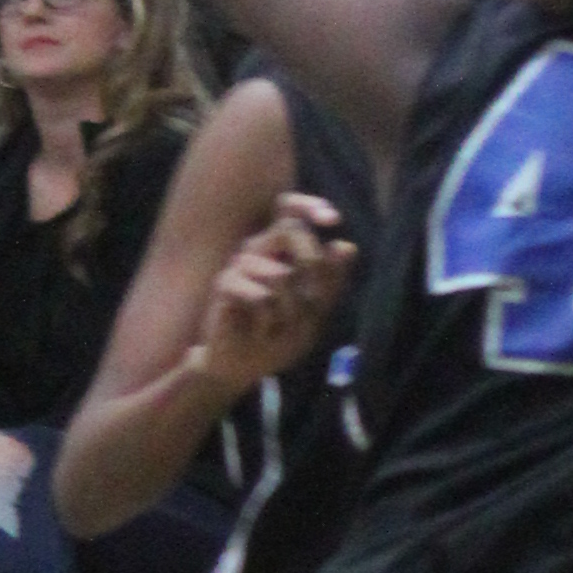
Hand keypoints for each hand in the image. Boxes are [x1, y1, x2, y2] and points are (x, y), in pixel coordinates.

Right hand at [193, 198, 352, 398]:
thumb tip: (348, 246)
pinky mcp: (225, 283)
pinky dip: (269, 322)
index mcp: (282, 250)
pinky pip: (262, 297)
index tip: (332, 219)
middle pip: (292, 230)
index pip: (293, 211)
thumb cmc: (277, 338)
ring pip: (281, 274)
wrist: (242, 366)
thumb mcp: (314, 314)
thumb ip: (330, 282)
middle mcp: (260, 249)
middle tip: (313, 304)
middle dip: (312, 268)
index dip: (310, 205)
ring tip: (279, 327)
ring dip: (290, 311)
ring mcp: (241, 263)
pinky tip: (261, 332)